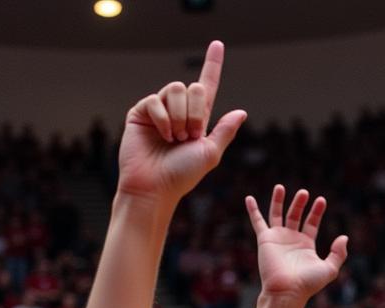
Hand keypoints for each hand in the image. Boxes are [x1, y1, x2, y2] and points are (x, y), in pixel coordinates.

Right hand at [117, 41, 245, 204]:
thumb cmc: (183, 175)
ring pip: (175, 90)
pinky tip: (162, 135)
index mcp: (198, 120)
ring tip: (175, 139)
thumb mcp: (210, 153)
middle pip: (194, 87)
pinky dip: (163, 119)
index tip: (218, 44)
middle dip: (196, 112)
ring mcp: (160, 110)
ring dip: (180, 117)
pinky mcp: (141, 112)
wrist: (155, 187)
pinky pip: (155, 100)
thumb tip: (242, 111)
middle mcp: (179, 112)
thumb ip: (224, 131)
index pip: (207, 87)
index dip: (212, 65)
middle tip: (190, 137)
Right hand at [246, 184, 347, 300]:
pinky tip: (249, 198)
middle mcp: (291, 239)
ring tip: (280, 186)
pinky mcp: (265, 240)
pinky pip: (257, 222)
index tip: (321, 200)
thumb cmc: (308, 283)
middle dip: (300, 203)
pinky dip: (252, 210)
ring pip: (277, 214)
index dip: (316, 211)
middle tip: (304, 192)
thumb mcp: (329, 269)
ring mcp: (277, 238)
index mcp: (306, 245)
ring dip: (278, 200)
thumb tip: (344, 237)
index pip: (311, 223)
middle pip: (295, 215)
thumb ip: (338, 254)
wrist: (287, 291)